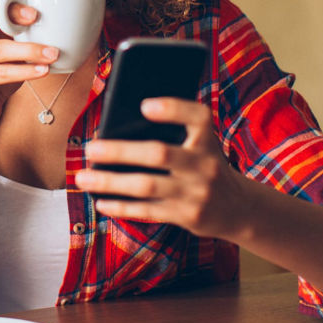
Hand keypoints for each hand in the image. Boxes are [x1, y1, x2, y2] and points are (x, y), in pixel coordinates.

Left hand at [75, 97, 254, 240]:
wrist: (239, 208)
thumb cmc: (205, 165)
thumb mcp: (201, 145)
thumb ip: (175, 133)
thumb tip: (118, 129)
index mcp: (208, 139)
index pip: (197, 117)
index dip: (172, 109)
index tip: (144, 106)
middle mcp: (205, 165)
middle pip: (159, 154)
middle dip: (121, 151)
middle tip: (90, 148)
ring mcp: (196, 193)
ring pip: (147, 186)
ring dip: (111, 182)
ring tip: (83, 177)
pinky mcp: (187, 216)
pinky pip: (148, 211)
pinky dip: (122, 206)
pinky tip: (101, 201)